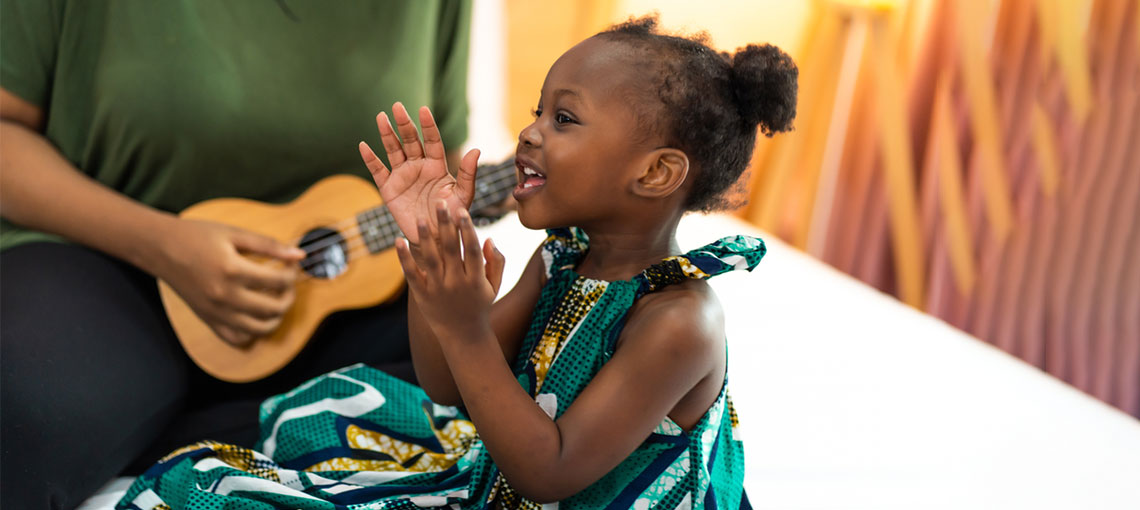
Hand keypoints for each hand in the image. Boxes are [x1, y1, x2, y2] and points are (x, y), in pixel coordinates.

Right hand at [155, 219, 304, 346]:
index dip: (292, 273)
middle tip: (288, 284)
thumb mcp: (235, 233)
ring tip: (276, 301)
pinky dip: (252, 332)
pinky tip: (255, 316)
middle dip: (289, 296)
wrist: (160, 248)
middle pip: (274, 308)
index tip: (291, 265)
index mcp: (233, 270)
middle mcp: (225, 296)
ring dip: (276, 317)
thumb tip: (299, 255)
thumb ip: (269, 245)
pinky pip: (237, 338)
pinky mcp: (208, 320)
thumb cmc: (197, 236)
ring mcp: (217, 312)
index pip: (278, 281)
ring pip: (260, 329)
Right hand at [359, 103, 480, 242]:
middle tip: (397, 106)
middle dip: (404, 124)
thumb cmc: (452, 217)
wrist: (434, 238)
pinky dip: (370, 159)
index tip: (423, 110)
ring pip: (394, 150)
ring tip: (381, 117)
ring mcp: (403, 176)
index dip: (428, 126)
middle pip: (410, 141)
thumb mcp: (462, 196)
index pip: (432, 141)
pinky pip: (378, 171)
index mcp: (437, 166)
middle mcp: (419, 167)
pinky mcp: (389, 189)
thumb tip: (476, 150)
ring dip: (387, 134)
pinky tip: (363, 146)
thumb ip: (467, 174)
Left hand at [395, 202, 505, 337]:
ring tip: (420, 219)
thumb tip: (489, 238)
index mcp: (476, 279)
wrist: (463, 336)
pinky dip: (404, 258)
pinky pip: (412, 275)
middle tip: (440, 202)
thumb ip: (497, 262)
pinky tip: (398, 240)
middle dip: (446, 225)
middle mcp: (457, 284)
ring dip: (425, 238)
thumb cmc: (480, 305)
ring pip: (431, 260)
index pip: (472, 249)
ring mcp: (438, 290)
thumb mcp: (495, 285)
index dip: (467, 229)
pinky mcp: (422, 296)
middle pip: (451, 250)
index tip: (462, 210)